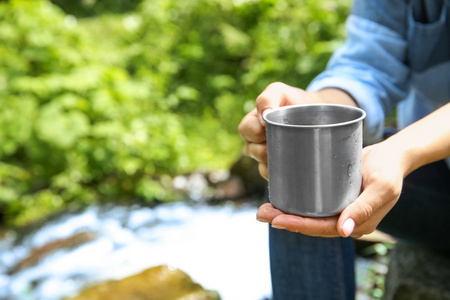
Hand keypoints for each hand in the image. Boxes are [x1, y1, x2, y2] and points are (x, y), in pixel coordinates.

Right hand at [238, 82, 354, 178]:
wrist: (317, 113)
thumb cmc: (294, 100)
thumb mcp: (280, 91)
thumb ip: (268, 98)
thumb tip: (264, 115)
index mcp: (252, 122)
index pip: (246, 130)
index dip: (257, 131)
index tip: (270, 126)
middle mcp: (256, 140)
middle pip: (250, 150)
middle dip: (264, 148)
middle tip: (281, 141)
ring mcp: (266, 155)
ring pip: (260, 164)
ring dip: (272, 161)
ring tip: (287, 153)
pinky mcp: (278, 166)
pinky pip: (271, 175)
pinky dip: (277, 173)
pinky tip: (288, 168)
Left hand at [257, 140, 404, 237]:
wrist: (392, 155)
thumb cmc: (389, 170)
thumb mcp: (382, 187)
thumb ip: (364, 208)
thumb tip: (343, 231)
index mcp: (356, 225)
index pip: (322, 229)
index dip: (298, 226)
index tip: (276, 221)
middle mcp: (345, 221)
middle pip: (310, 225)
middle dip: (284, 221)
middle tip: (261, 213)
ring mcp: (339, 209)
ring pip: (308, 216)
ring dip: (286, 213)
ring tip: (264, 208)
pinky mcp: (334, 197)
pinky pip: (312, 204)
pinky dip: (295, 203)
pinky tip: (279, 197)